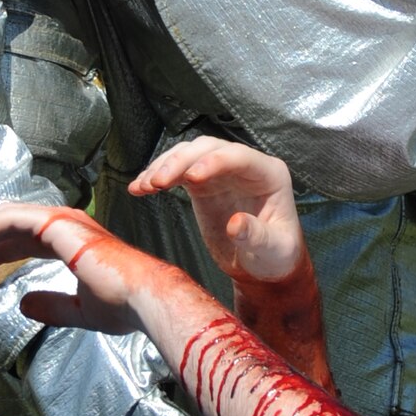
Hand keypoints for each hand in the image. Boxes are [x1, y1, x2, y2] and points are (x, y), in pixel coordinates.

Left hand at [0, 202, 154, 335]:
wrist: (145, 299)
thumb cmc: (124, 306)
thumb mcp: (80, 311)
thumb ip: (52, 307)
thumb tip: (24, 306)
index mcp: (72, 242)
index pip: (22, 240)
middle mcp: (65, 226)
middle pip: (8, 226)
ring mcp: (62, 221)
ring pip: (5, 218)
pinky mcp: (57, 224)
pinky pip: (11, 221)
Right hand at [130, 138, 305, 282]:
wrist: (262, 267)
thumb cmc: (276, 257)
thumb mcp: (273, 250)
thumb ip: (257, 236)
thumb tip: (236, 224)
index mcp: (269, 174)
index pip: (238, 156)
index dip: (213, 162)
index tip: (191, 178)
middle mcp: (245, 166)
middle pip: (208, 148)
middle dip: (180, 161)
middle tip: (158, 182)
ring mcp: (221, 173)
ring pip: (189, 155)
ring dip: (163, 166)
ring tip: (144, 186)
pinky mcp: (202, 184)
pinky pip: (177, 172)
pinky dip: (157, 177)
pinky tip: (139, 188)